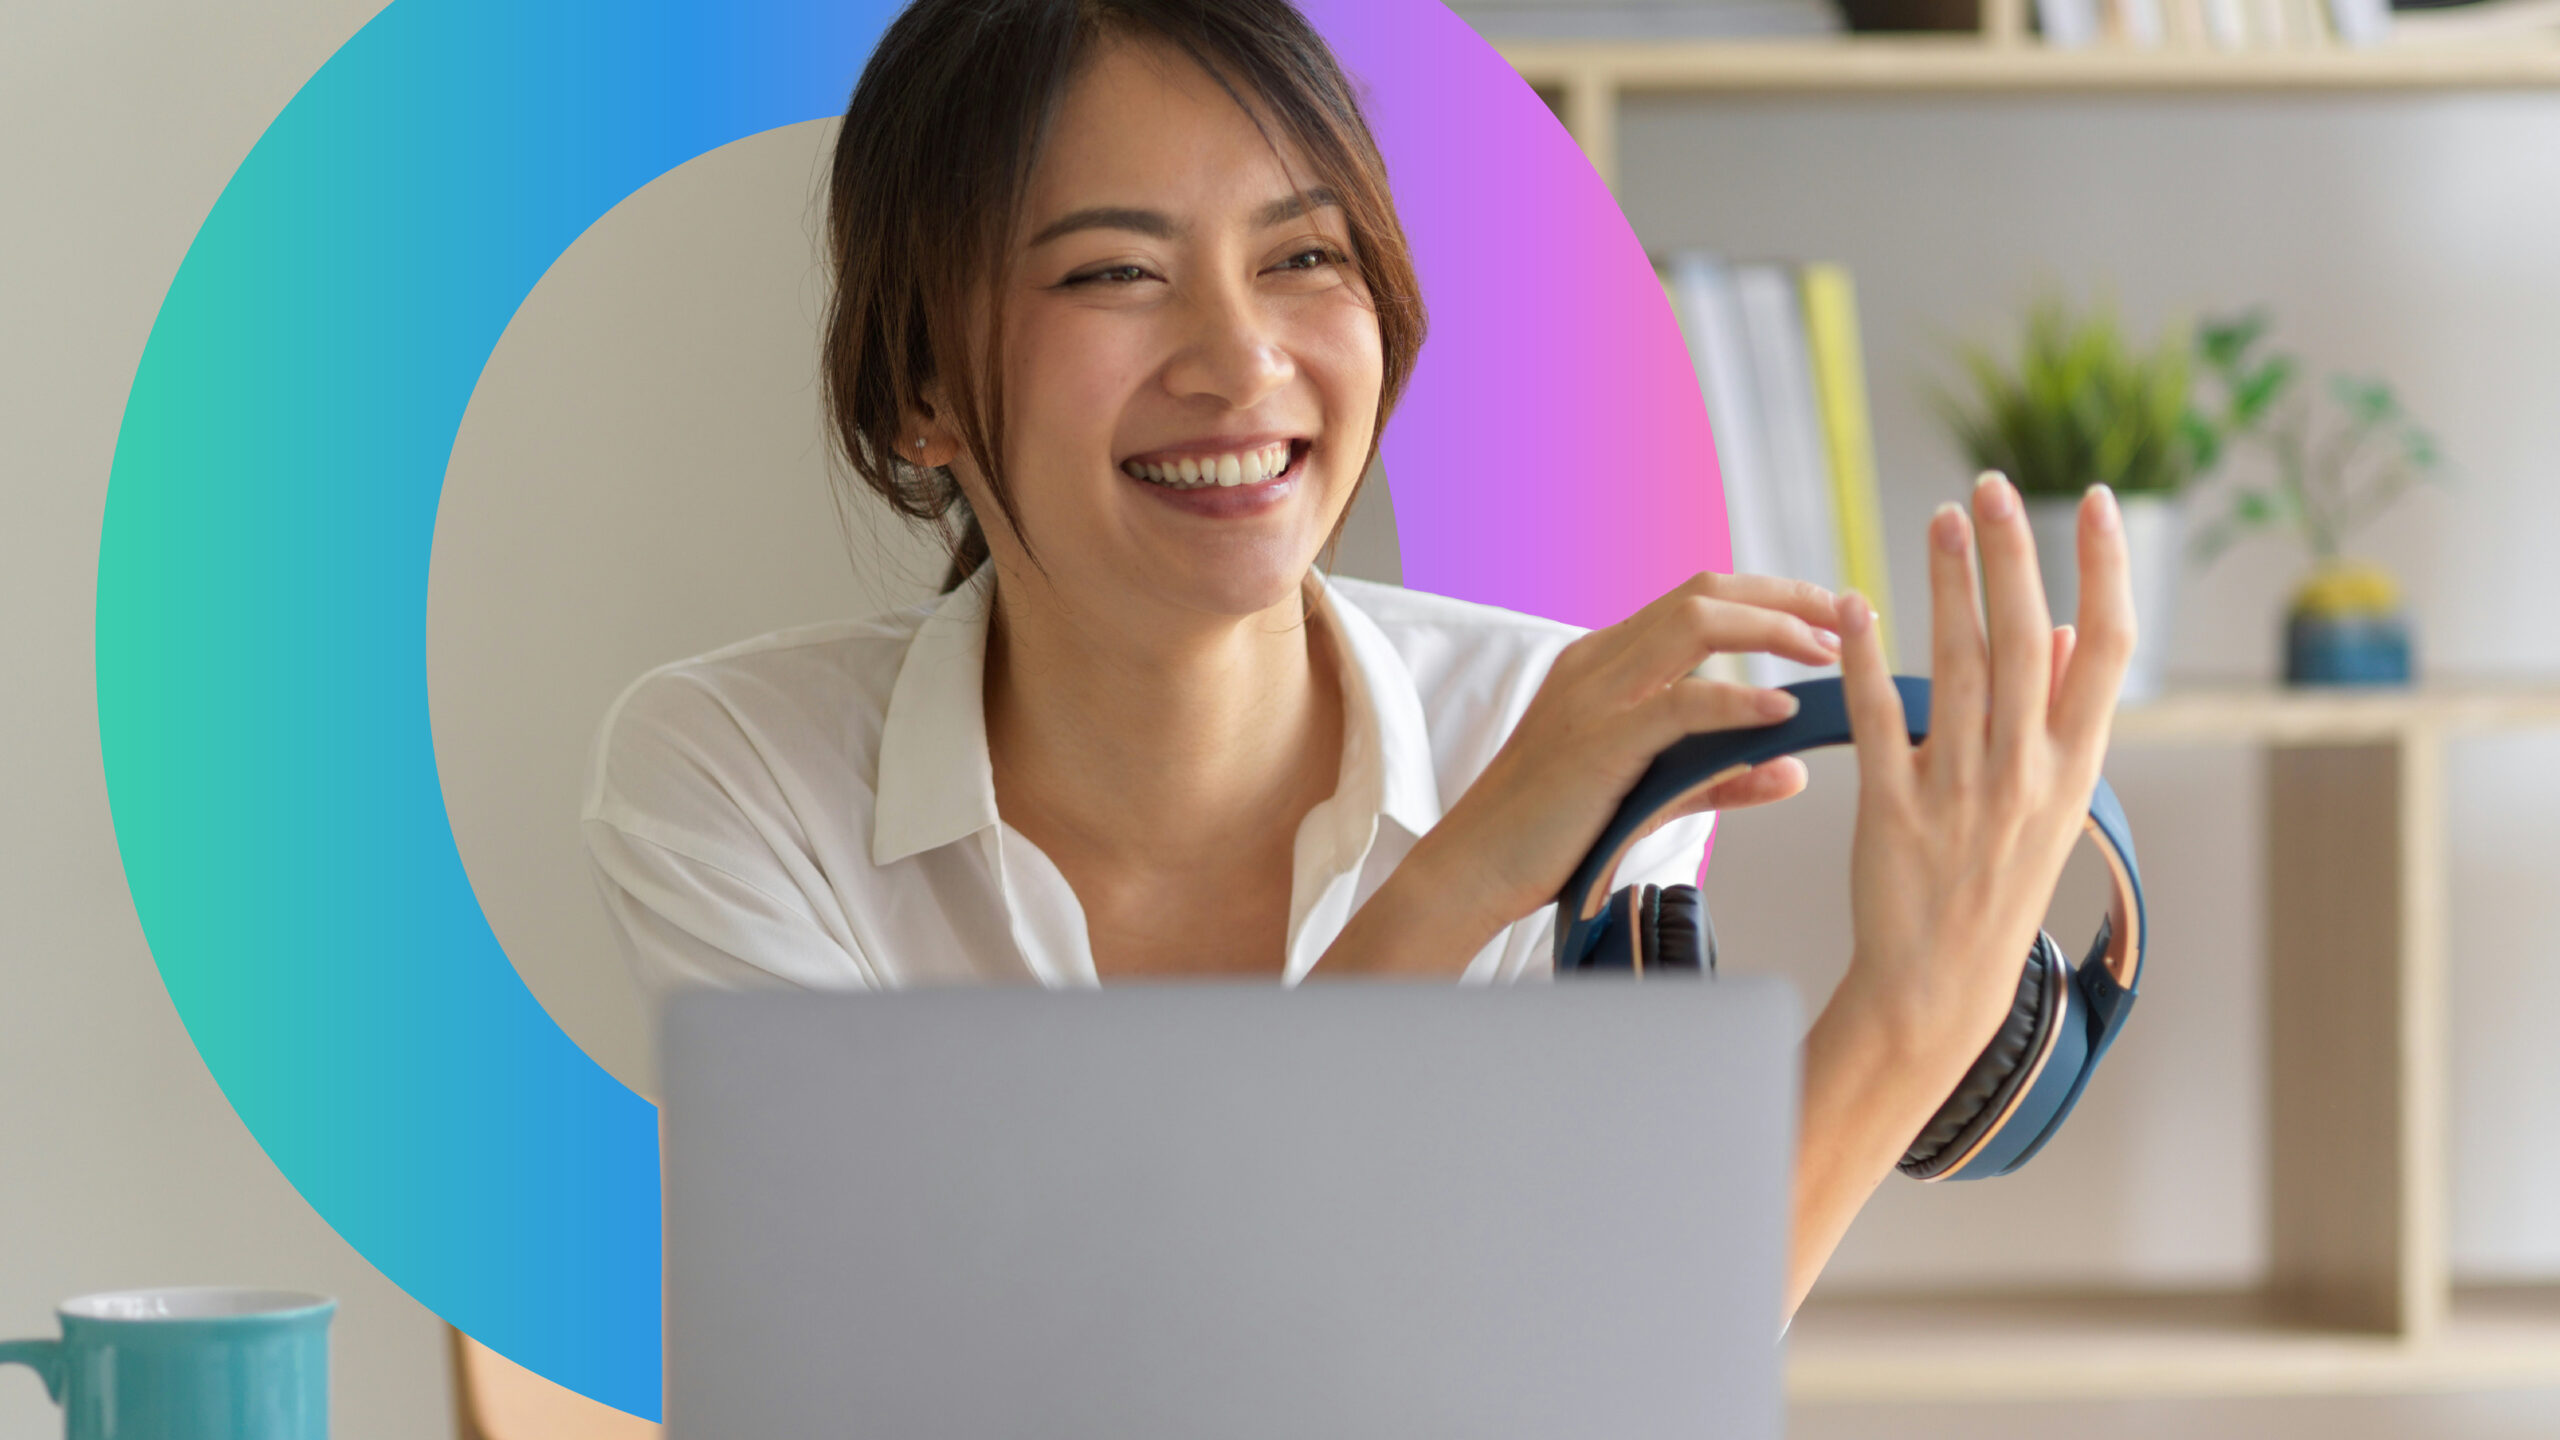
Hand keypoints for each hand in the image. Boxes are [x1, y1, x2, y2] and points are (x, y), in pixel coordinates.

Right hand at [1414, 571, 1843, 946]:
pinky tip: (1782, 709)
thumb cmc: (1553, 834)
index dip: (1772, 597)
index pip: (1701, 599)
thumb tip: (1794, 770)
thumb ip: (1723, 776)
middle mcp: (1600, 661)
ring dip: (1773, 627)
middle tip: (1850, 616)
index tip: (1828, 616)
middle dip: (1787, 597)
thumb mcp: (1652, 794)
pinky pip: (1677, 703)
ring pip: (1694, 623)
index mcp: (1608, 661)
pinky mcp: (1596, 741)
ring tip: (1828, 652)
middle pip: (1706, 591)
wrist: (1475, 867)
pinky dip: (1737, 700)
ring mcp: (1595, 695)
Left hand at [1834, 474, 2134, 1076]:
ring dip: (1948, 584)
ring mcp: (1962, 792)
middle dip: (2012, 553)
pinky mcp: (1894, 812)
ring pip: (1956, 667)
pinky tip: (1855, 605)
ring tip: (1938, 518)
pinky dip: (1867, 660)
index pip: (2108, 650)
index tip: (2097, 503)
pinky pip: (1879, 721)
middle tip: (1992, 484)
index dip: (2106, 571)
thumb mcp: (2054, 805)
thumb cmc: (1997, 886)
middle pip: (2025, 640)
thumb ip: (2061, 716)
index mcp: (2075, 765)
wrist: (1941, 986)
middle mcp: (2027, 773)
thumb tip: (2065, 633)